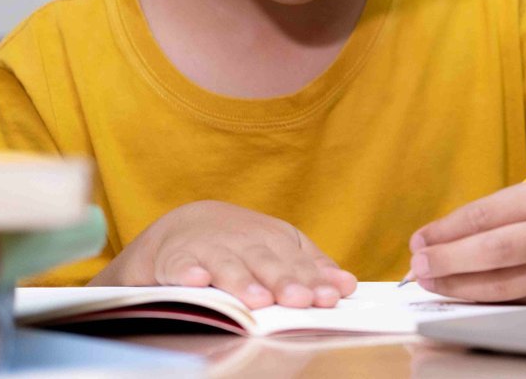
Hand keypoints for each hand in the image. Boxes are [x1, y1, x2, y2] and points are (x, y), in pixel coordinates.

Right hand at [88, 200, 356, 308]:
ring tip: (258, 300)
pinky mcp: (177, 259)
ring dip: (242, 282)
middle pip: (267, 263)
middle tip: (299, 300)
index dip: (313, 281)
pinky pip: (182, 267)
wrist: (186, 225)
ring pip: (228, 266)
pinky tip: (196, 281)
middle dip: (284, 281)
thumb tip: (347, 286)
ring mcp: (211, 249)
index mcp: (275, 240)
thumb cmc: (245, 245)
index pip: (298, 262)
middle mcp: (245, 242)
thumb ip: (312, 267)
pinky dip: (188, 273)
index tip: (329, 298)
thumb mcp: (280, 249)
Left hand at [407, 178, 525, 302]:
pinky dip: (486, 300)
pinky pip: (518, 302)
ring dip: (459, 286)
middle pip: (491, 251)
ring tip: (430, 281)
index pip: (487, 215)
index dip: (448, 230)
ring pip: (501, 285)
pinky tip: (464, 296)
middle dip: (447, 260)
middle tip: (417, 265)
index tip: (420, 239)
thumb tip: (451, 234)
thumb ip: (503, 210)